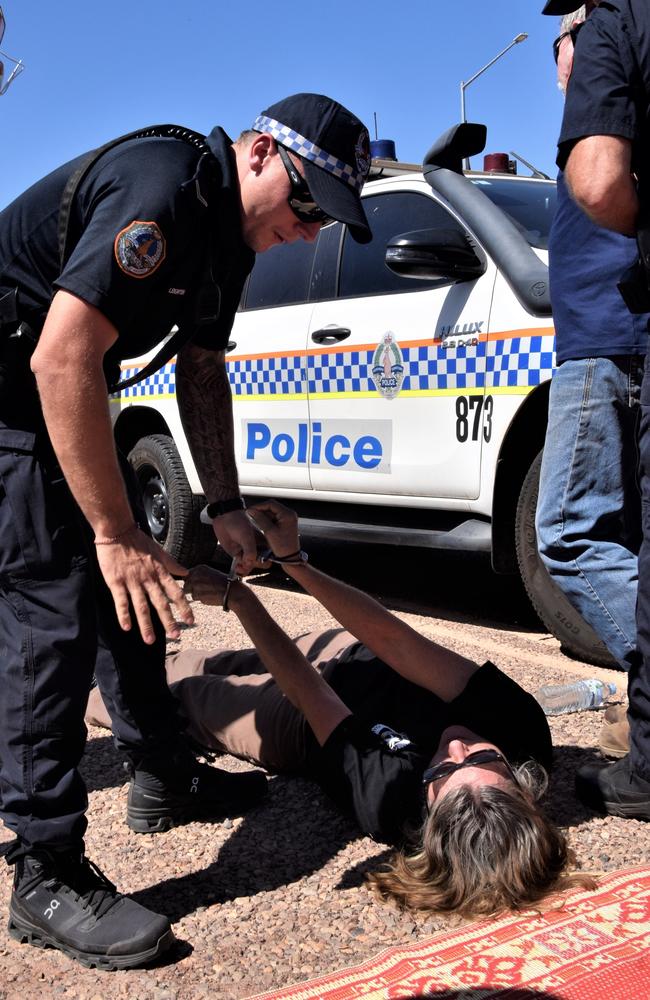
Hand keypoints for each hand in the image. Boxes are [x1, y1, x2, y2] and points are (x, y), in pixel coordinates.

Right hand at [95, 527, 193, 643]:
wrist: (117, 530)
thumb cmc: (139, 541)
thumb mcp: (160, 551)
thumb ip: (173, 564)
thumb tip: (187, 572)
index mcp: (160, 572)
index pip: (175, 592)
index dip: (184, 607)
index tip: (191, 621)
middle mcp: (148, 578)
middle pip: (160, 603)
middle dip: (168, 620)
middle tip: (175, 636)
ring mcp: (132, 581)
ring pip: (141, 606)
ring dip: (146, 624)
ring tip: (149, 640)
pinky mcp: (116, 582)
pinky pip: (121, 601)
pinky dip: (123, 615)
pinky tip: (126, 627)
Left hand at [185, 564, 229, 604]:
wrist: (232, 591)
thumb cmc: (224, 583)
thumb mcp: (211, 573)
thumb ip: (199, 575)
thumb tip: (190, 581)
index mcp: (199, 568)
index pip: (187, 575)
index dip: (191, 581)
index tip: (196, 584)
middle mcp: (195, 575)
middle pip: (186, 584)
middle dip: (191, 588)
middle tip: (202, 590)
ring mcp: (195, 585)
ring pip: (189, 592)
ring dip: (196, 594)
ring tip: (207, 593)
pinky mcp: (197, 595)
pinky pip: (194, 598)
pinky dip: (200, 599)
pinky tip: (209, 596)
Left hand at [212, 507, 258, 574]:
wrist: (224, 518)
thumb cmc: (238, 521)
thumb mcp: (246, 535)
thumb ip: (250, 550)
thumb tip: (250, 563)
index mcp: (264, 542)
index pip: (268, 557)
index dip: (262, 560)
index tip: (255, 559)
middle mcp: (257, 548)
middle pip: (260, 564)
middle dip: (253, 566)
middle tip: (245, 563)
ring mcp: (247, 552)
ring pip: (250, 567)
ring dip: (245, 570)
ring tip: (239, 567)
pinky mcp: (238, 555)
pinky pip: (241, 566)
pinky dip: (239, 570)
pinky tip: (236, 569)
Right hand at [247, 500, 299, 557]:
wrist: (290, 558)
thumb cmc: (282, 547)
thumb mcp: (269, 532)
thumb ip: (260, 519)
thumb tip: (251, 511)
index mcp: (288, 514)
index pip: (271, 504)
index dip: (259, 506)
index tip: (250, 511)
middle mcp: (289, 514)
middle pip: (272, 507)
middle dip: (261, 511)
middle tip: (250, 516)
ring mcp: (288, 518)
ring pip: (272, 512)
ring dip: (263, 516)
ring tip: (254, 521)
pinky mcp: (285, 523)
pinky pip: (274, 518)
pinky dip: (267, 520)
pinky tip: (260, 525)